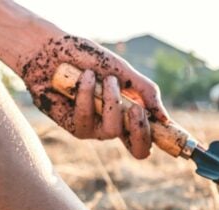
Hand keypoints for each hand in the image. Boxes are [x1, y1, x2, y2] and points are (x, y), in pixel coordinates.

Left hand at [19, 35, 169, 158]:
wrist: (52, 49)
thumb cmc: (88, 59)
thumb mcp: (123, 72)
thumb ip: (145, 92)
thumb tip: (165, 118)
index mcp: (131, 114)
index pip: (152, 137)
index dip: (163, 138)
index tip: (166, 125)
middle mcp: (115, 125)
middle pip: (139, 150)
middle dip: (141, 130)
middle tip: (136, 109)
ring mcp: (95, 129)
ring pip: (115, 130)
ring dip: (112, 101)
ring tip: (105, 79)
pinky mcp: (75, 127)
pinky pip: (88, 120)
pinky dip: (88, 96)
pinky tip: (85, 78)